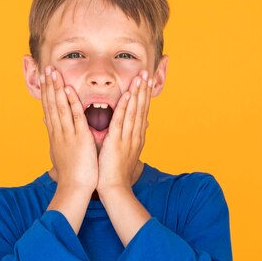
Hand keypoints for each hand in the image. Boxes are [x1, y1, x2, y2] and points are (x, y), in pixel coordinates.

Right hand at [40, 66, 97, 192]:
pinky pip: (75, 117)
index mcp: (56, 134)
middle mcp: (59, 132)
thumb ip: (54, 134)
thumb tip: (46, 122)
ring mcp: (68, 134)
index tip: (45, 78)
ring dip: (56, 89)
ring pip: (60, 107)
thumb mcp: (59, 150)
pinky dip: (71, 103)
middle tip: (46, 68)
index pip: (49, 108)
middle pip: (51, 104)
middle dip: (49, 86)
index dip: (47, 92)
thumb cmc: (71, 172)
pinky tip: (68, 90)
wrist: (75, 187)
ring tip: (53, 73)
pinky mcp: (79, 138)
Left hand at [96, 69, 152, 193]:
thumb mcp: (126, 151)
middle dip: (144, 89)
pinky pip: (122, 120)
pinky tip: (127, 94)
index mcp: (136, 136)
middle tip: (147, 72)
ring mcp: (128, 138)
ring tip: (140, 77)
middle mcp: (135, 135)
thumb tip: (141, 125)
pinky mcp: (117, 141)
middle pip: (141, 107)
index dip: (144, 95)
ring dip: (137, 93)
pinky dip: (125, 106)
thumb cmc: (116, 172)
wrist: (115, 189)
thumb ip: (131, 136)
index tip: (146, 80)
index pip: (141, 111)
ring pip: (134, 111)